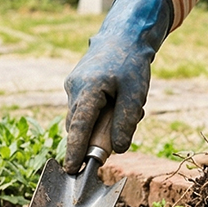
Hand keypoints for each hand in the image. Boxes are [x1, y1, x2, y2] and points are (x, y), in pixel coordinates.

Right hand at [64, 0, 171, 172]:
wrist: (125, 37)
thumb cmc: (131, 65)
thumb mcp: (135, 95)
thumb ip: (126, 122)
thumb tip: (119, 149)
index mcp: (87, 90)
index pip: (79, 128)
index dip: (76, 151)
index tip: (72, 170)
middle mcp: (74, 89)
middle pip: (81, 127)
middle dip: (100, 136)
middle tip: (122, 129)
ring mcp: (74, 88)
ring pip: (87, 120)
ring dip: (106, 123)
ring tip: (129, 106)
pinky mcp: (78, 88)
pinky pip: (89, 110)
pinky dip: (105, 113)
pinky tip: (122, 100)